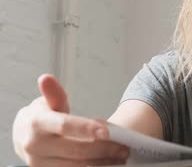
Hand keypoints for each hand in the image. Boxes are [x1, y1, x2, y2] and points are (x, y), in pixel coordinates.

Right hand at [12, 74, 129, 166]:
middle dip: (104, 149)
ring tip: (121, 157)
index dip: (86, 128)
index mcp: (37, 124)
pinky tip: (108, 163)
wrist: (22, 138)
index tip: (107, 131)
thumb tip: (46, 78)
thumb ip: (54, 94)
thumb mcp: (46, 103)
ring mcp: (40, 164)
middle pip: (76, 150)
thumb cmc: (41, 117)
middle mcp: (35, 147)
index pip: (65, 126)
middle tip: (125, 147)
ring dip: (102, 163)